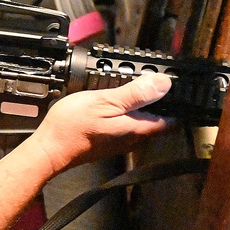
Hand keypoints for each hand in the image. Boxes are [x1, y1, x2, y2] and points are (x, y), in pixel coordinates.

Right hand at [28, 73, 173, 175]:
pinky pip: (126, 125)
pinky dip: (125, 113)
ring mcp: (121, 142)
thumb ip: (135, 94)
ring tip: (133, 87)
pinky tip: (114, 102)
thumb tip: (164, 84)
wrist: (49, 148)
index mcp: (138, 128)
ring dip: (140, 106)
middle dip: (159, 102)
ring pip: (141, 122)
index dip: (179, 103)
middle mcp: (134, 138)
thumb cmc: (73, 126)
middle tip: (152, 81)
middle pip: (158, 120)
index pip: (173, 119)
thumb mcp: (105, 101)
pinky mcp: (109, 142)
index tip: (179, 88)